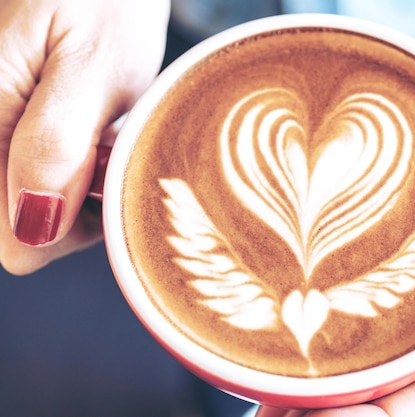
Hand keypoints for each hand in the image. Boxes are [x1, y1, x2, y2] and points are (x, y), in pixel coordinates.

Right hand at [0, 0, 169, 273]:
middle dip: (68, 204)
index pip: (14, 241)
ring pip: (20, 201)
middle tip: (104, 150)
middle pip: (12, 226)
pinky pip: (24, 170)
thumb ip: (57, 143)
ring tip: (95, 131)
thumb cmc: (104, 1)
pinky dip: (61, 162)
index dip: (73, 228)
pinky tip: (81, 126)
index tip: (107, 181)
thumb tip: (34, 227)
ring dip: (66, 183)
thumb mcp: (96, 67)